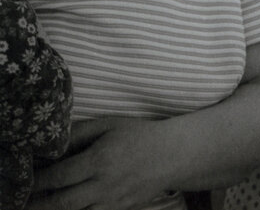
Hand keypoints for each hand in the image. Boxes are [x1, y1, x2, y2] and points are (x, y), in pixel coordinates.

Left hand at [30, 118, 170, 209]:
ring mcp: (113, 201)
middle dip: (38, 205)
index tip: (25, 181)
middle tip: (20, 204)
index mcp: (101, 159)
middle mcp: (105, 184)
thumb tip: (53, 143)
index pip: (60, 176)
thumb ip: (79, 132)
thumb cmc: (139, 135)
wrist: (173, 154)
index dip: (38, 181)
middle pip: (62, 202)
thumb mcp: (110, 125)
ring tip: (39, 208)